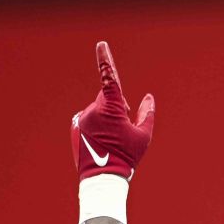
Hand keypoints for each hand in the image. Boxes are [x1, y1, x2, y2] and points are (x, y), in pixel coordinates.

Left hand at [71, 41, 154, 180]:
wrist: (102, 178)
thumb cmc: (126, 157)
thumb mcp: (143, 135)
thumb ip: (147, 113)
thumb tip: (148, 97)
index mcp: (111, 108)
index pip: (109, 78)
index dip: (106, 60)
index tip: (101, 45)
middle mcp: (93, 109)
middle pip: (107, 98)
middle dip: (117, 107)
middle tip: (124, 129)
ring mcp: (82, 118)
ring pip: (98, 110)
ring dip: (106, 119)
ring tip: (112, 141)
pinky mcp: (75, 127)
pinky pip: (88, 120)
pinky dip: (96, 127)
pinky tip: (101, 144)